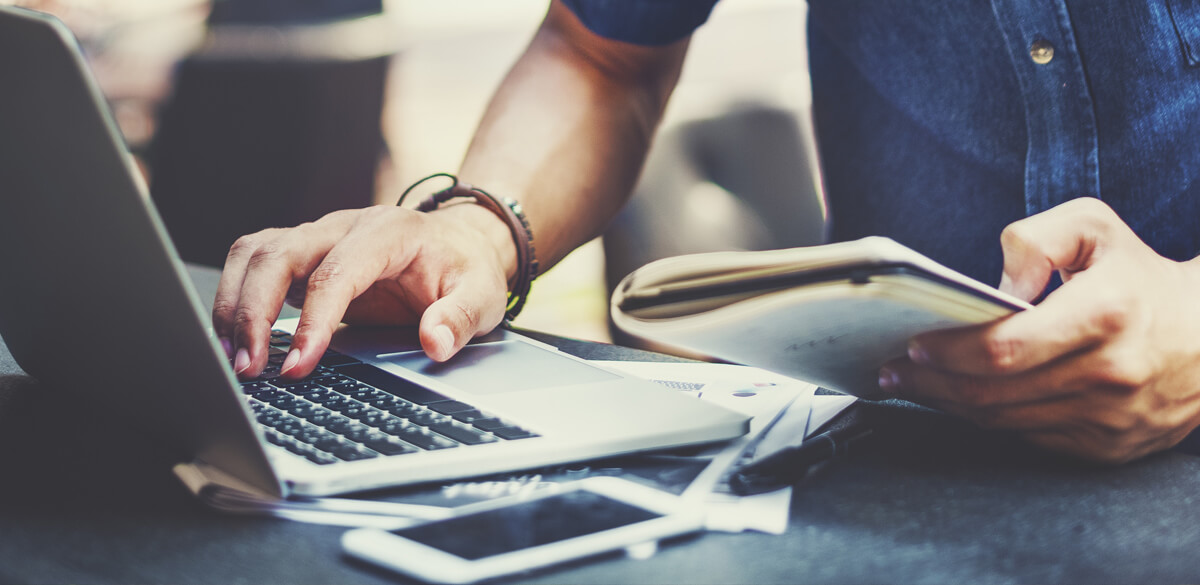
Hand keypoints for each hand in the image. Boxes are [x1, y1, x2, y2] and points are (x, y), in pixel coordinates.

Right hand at [212, 203, 513, 379]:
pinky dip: (236, 299)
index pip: (337, 272)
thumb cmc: (466, 268)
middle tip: (250, 368)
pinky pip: (255, 264)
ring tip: (235, 359)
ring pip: (255, 254)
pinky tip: (236, 340)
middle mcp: (344, 226)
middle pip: (279, 254)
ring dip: (235, 304)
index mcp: (388, 231)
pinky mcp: (303, 255)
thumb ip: (459, 317)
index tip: (299, 363)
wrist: (460, 243)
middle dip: (254, 311)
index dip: (313, 319)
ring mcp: (318, 237)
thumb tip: (435, 343)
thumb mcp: (482, 294)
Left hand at [878, 198, 1199, 462]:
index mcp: (1106, 313)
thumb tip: (995, 288)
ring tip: (914, 383)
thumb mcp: (1094, 227)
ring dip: (950, 404)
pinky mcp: (1110, 447)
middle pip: (995, 392)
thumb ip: (1034, 240)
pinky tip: (962, 400)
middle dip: (931, 382)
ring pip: (1006, 420)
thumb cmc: (1139, 276)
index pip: (1006, 348)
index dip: (951, 351)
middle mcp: (1112, 372)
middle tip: (893, 369)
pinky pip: (1031, 437)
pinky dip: (989, 419)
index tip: (914, 342)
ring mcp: (1113, 418)